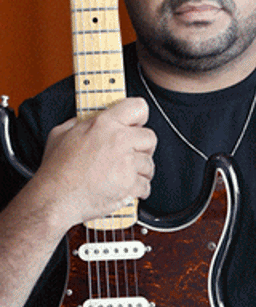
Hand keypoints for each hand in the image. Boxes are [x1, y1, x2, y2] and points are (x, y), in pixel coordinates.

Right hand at [33, 97, 155, 229]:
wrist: (54, 199)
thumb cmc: (56, 170)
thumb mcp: (61, 134)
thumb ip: (81, 122)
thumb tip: (92, 119)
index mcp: (104, 124)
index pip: (138, 107)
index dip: (138, 117)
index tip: (135, 125)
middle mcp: (119, 141)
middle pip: (150, 137)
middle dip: (142, 147)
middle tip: (129, 154)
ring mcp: (127, 163)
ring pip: (149, 164)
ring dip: (139, 170)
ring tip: (122, 175)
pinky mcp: (130, 184)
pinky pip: (145, 185)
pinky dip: (137, 190)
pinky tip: (123, 188)